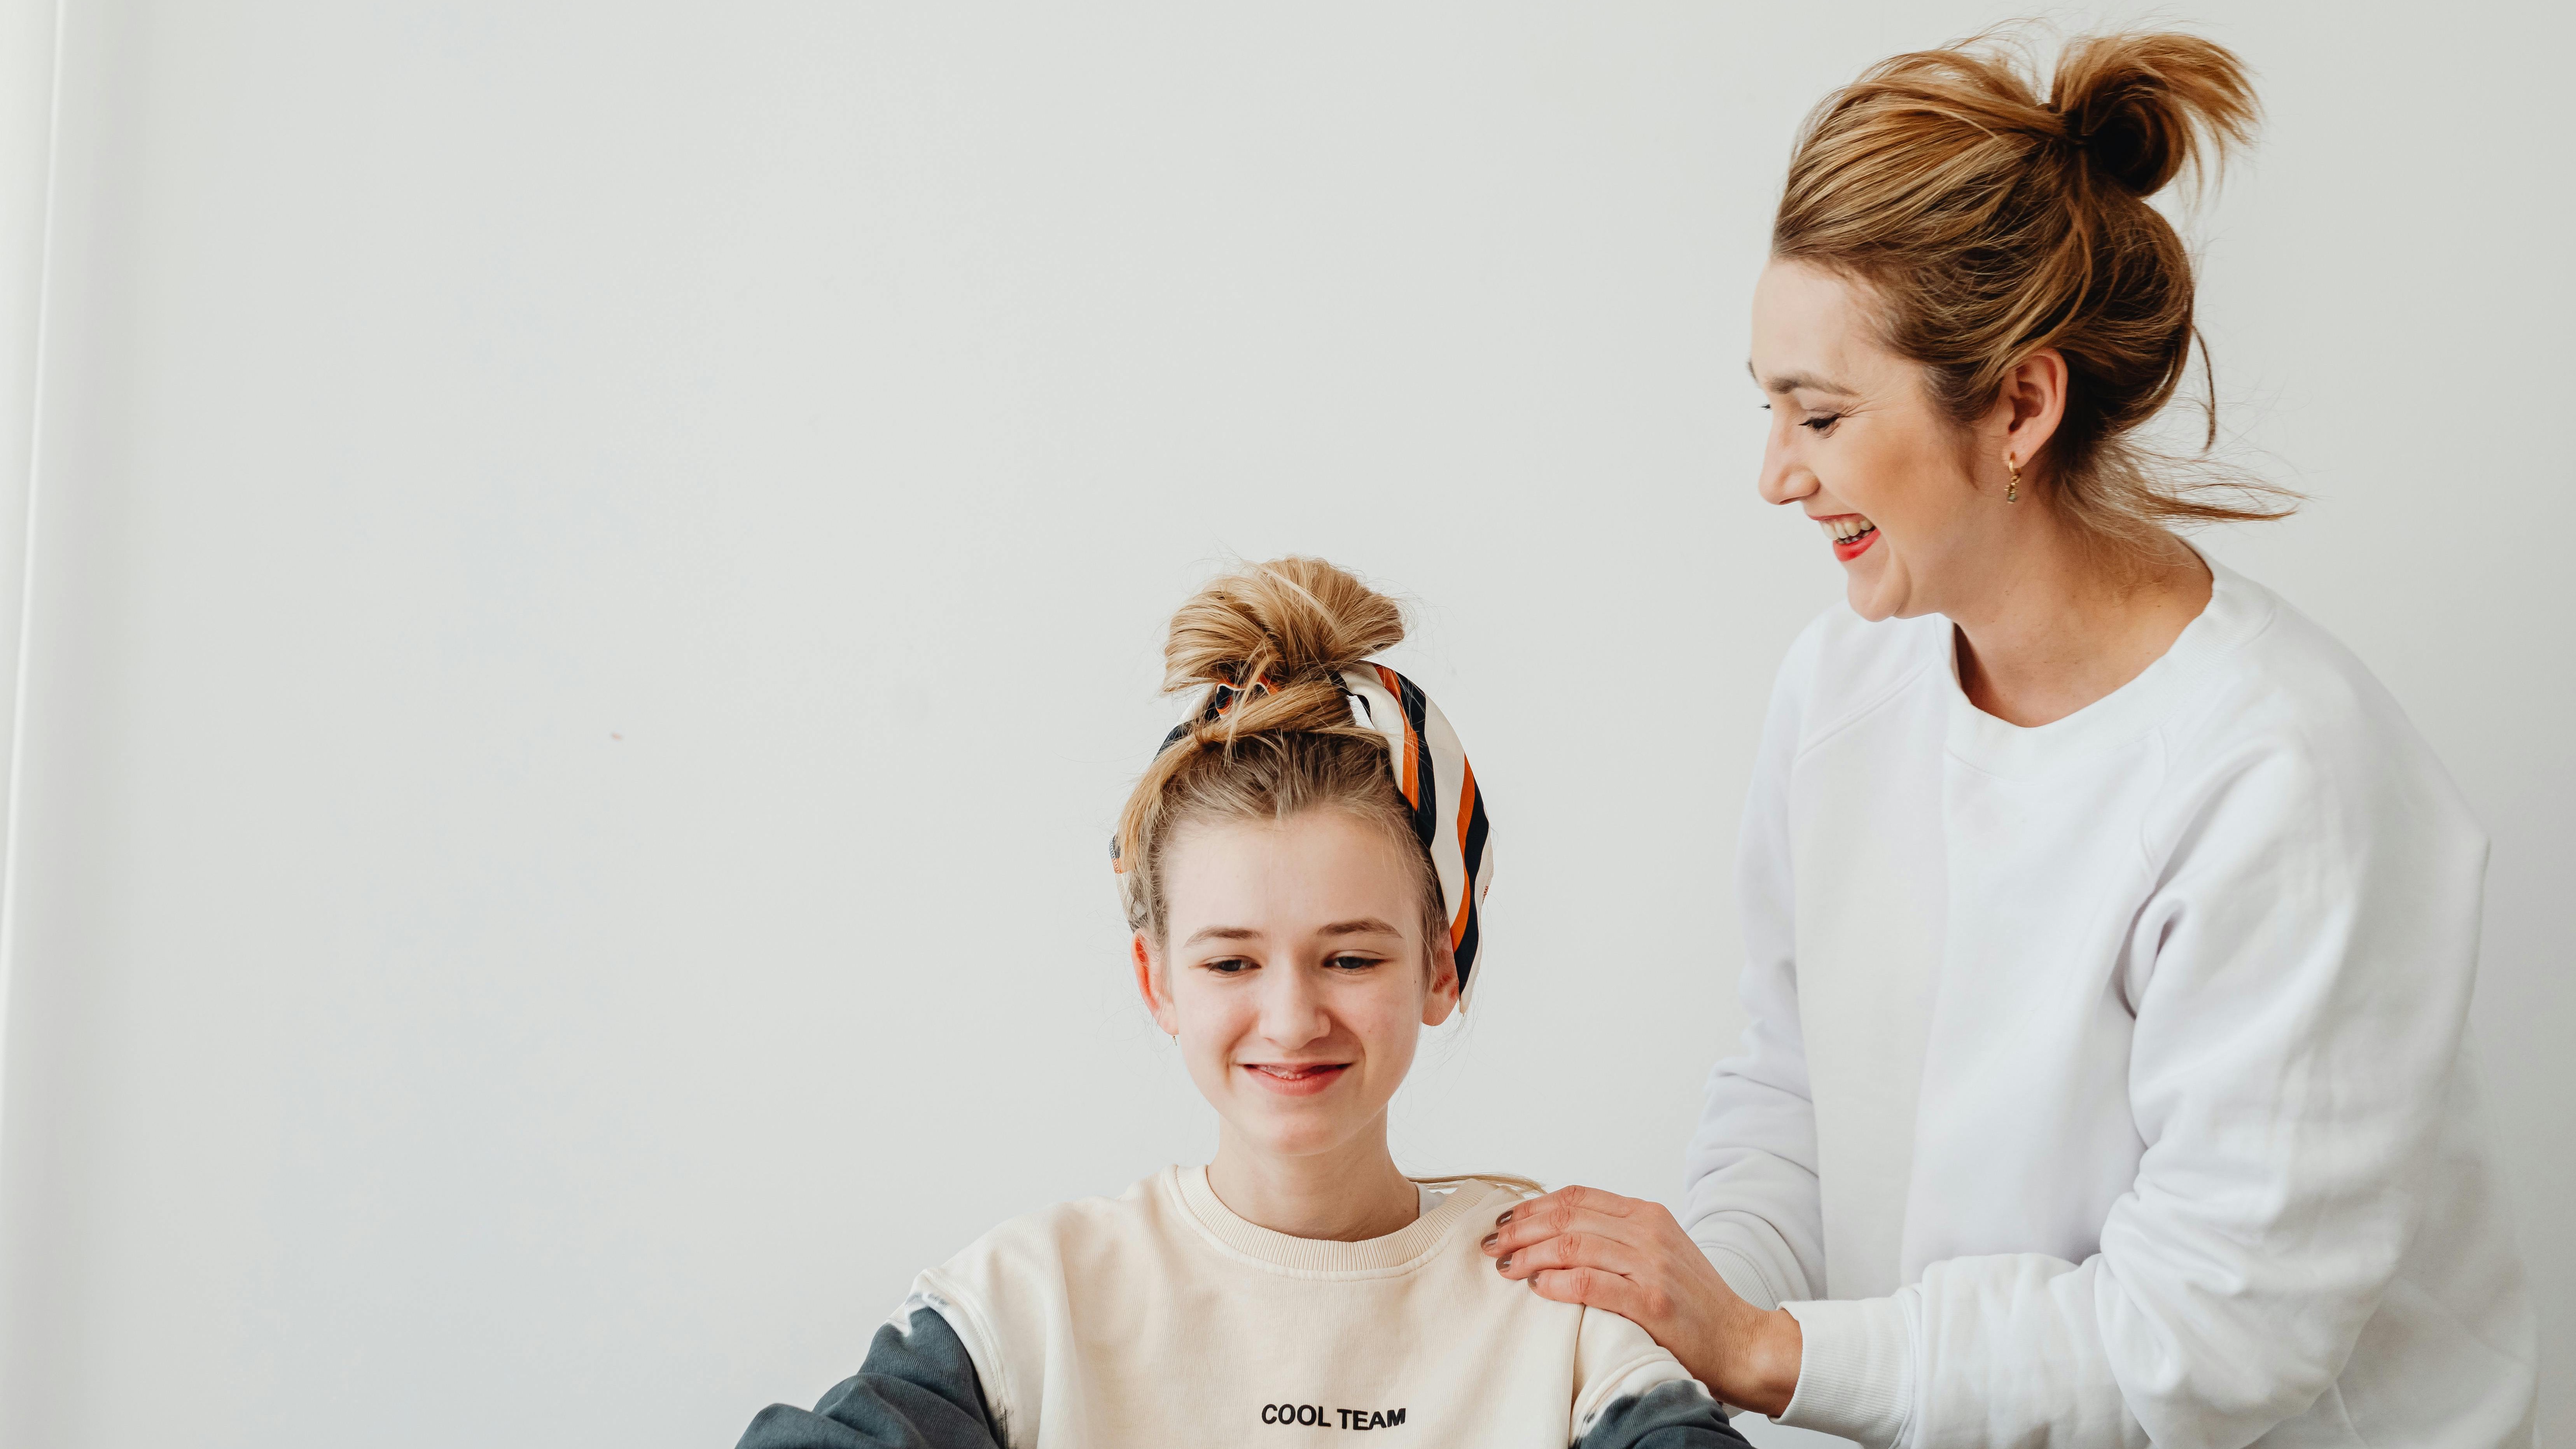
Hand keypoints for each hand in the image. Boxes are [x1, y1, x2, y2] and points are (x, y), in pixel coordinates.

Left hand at [1480, 1184, 1802, 1416]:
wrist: (1741, 1343)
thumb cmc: (1696, 1305)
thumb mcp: (1660, 1253)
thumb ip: (1618, 1237)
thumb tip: (1560, 1233)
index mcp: (1649, 1216)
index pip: (1578, 1197)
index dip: (1534, 1205)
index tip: (1507, 1220)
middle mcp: (1649, 1232)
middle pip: (1568, 1216)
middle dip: (1523, 1228)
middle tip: (1495, 1245)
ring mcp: (1651, 1266)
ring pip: (1573, 1244)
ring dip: (1530, 1254)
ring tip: (1507, 1267)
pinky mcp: (1651, 1302)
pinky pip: (1591, 1283)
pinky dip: (1558, 1282)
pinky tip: (1539, 1286)